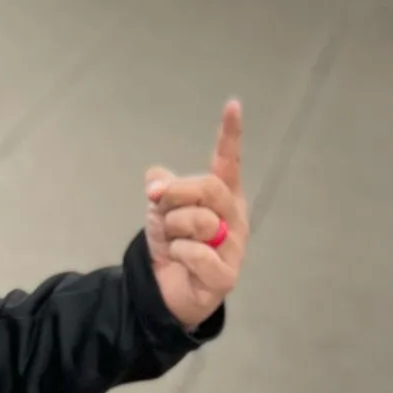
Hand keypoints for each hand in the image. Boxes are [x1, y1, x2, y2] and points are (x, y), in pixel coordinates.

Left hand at [143, 99, 248, 329]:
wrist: (164, 288)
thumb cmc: (172, 241)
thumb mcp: (161, 207)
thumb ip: (162, 186)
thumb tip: (157, 183)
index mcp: (222, 195)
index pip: (228, 161)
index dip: (230, 134)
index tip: (233, 105)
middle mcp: (234, 217)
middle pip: (209, 187)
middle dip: (176, 192)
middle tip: (158, 202)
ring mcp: (234, 247)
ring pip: (199, 221)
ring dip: (172, 228)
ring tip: (174, 240)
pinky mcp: (226, 275)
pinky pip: (196, 252)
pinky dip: (178, 253)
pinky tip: (180, 260)